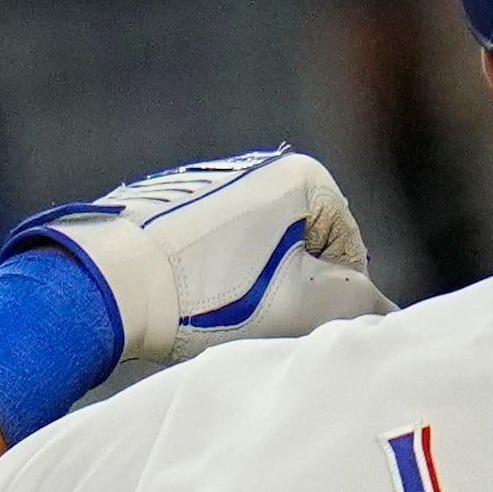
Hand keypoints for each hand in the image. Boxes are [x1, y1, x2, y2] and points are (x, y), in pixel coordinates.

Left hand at [18, 148, 388, 367]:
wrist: (107, 282)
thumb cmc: (210, 295)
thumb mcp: (302, 306)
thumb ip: (360, 304)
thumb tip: (385, 311)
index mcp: (299, 176)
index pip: (349, 249)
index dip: (337, 295)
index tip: (303, 321)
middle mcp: (254, 165)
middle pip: (301, 244)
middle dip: (294, 287)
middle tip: (266, 325)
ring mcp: (204, 180)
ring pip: (256, 247)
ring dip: (253, 284)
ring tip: (221, 316)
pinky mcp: (163, 201)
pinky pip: (211, 244)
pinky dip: (211, 274)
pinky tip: (188, 301)